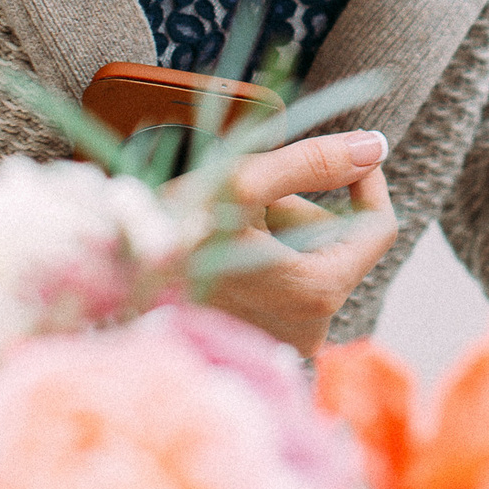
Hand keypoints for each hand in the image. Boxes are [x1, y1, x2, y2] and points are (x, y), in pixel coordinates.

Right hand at [192, 130, 396, 357]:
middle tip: (248, 202)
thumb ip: (316, 161)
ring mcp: (283, 342)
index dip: (362, 180)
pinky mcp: (258, 342)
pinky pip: (282, 284)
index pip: (378, 227)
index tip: (340, 151)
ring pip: (307, 261)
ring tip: (225, 228)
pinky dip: (261, 259)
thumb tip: (375, 146)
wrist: (110, 277)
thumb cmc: (173, 229)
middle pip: (336, 243)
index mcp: (317, 294)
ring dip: (276, 232)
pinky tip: (222, 255)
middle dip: (299, 209)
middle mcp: (309, 332)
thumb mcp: (244, 180)